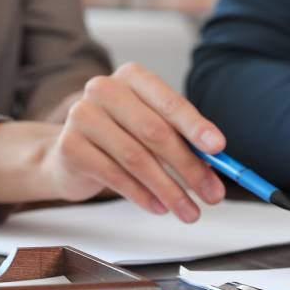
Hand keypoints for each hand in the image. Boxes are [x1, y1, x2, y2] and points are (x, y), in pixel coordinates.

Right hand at [0, 63, 226, 222]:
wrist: (70, 155)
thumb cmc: (121, 139)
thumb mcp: (153, 132)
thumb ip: (184, 141)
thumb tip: (219, 163)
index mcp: (132, 78)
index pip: (169, 102)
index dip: (196, 126)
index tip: (219, 148)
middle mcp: (105, 90)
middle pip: (155, 132)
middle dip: (189, 167)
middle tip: (212, 194)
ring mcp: (82, 116)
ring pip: (136, 158)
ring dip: (169, 189)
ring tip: (189, 211)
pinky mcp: (69, 146)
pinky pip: (114, 176)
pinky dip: (142, 195)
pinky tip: (159, 208)